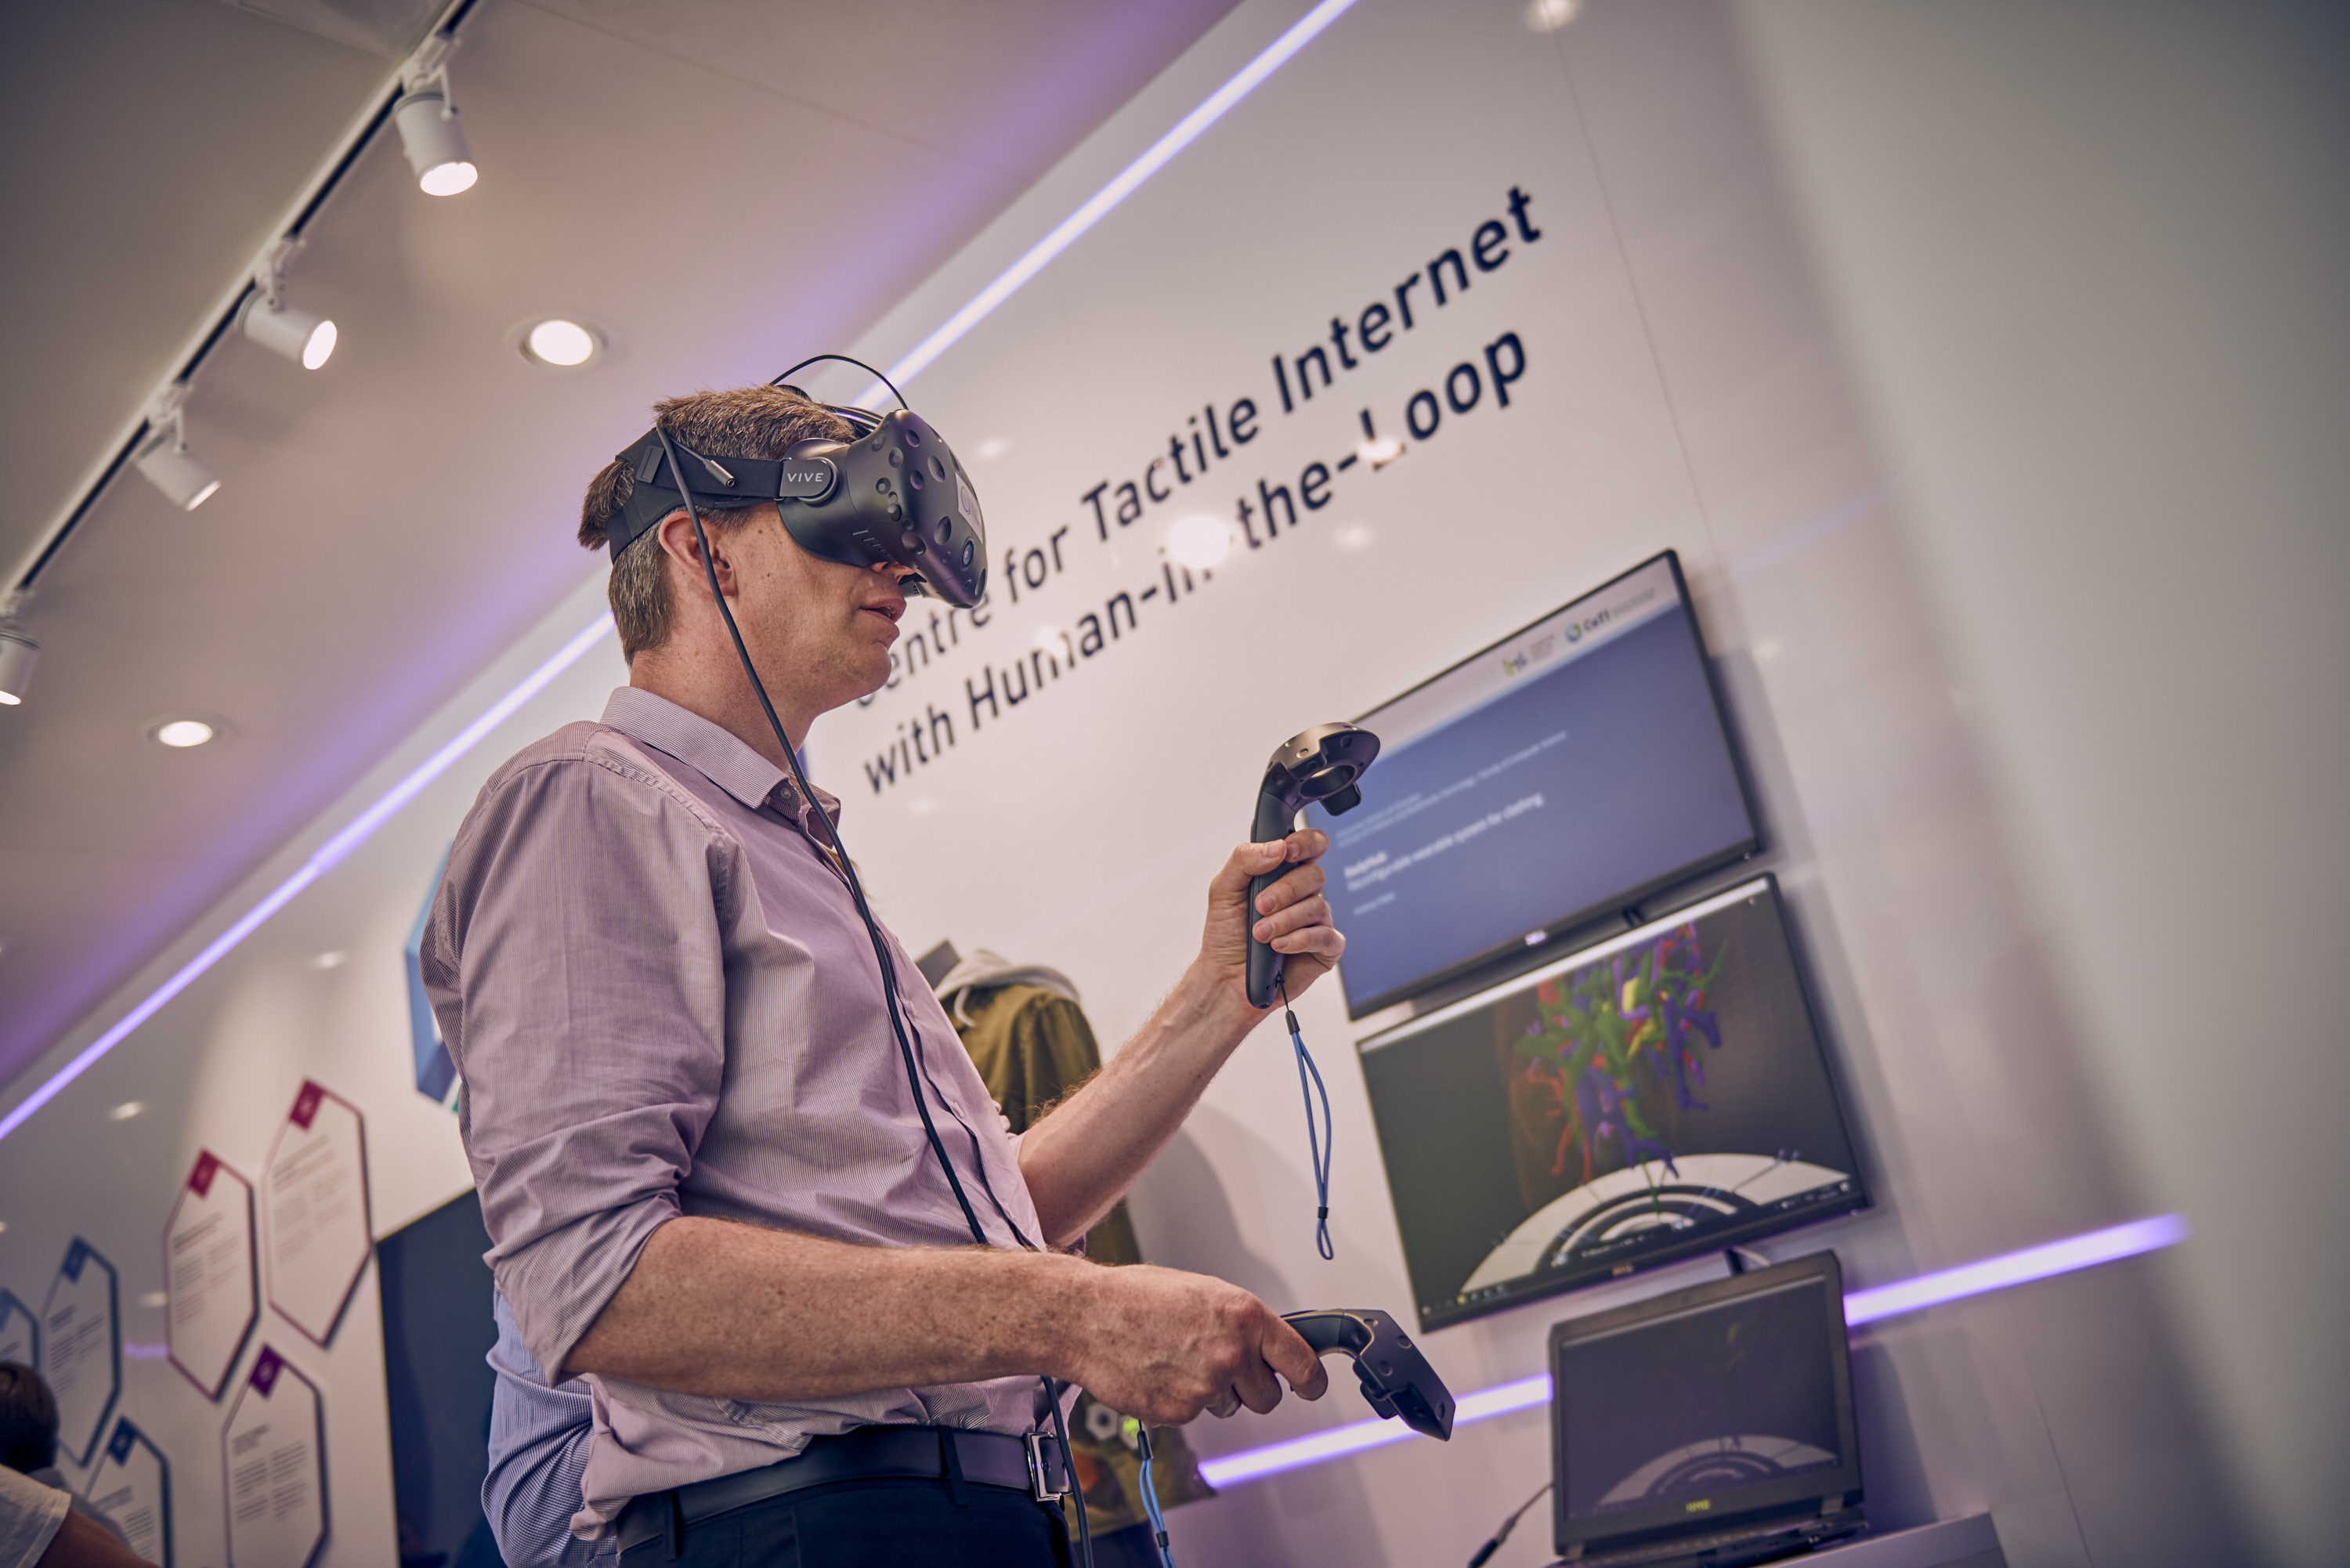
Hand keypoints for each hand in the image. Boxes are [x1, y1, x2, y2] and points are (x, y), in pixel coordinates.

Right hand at [1056, 1263, 1328, 1425]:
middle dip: (1251, 1386)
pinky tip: (1160, 1373)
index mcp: (1244, 1315)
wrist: (1087, 1317)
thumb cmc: (1139, 1297)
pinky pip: (1195, 1415)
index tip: (1312, 1386)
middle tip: (1221, 1366)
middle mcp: (1231, 1353)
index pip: (1301, 1362)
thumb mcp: (1204, 1292)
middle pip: (1267, 1396)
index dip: (1312, 1381)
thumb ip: (1242, 1322)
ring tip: (1178, 1360)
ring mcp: (1206, 1387)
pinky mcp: (1179, 1412)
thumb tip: (1268, 1347)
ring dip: (1214, 1393)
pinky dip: (1181, 1400)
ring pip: (1230, 1407)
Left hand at [1201, 829, 1343, 1007]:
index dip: (1305, 842)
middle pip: (1315, 874)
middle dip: (1286, 890)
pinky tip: (1280, 946)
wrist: (1224, 976)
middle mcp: (1304, 894)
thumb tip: (1278, 847)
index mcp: (1284, 873)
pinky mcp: (1325, 949)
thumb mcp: (1223, 889)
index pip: (1310, 845)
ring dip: (1286, 920)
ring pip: (1318, 906)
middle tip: (1260, 906)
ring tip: (1262, 934)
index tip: (1287, 851)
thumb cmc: (1226, 933)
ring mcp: (1317, 921)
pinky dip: (1301, 939)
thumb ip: (1245, 860)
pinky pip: (1327, 936)